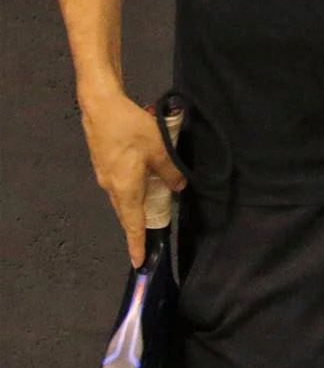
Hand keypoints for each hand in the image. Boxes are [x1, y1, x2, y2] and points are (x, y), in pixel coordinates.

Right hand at [79, 90, 183, 267]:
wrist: (101, 107)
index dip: (137, 242)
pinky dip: (132, 191)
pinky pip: (120, 185)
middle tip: (147, 241)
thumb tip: (178, 187)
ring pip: (123, 198)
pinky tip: (143, 184)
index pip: (132, 222)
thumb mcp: (160, 148)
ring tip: (150, 213)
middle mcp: (111, 186)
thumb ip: (171, 170)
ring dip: (136, 207)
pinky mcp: (104, 164)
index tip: (139, 261)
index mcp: (125, 187)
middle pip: (126, 213)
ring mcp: (105, 175)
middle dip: (137, 228)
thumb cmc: (131, 128)